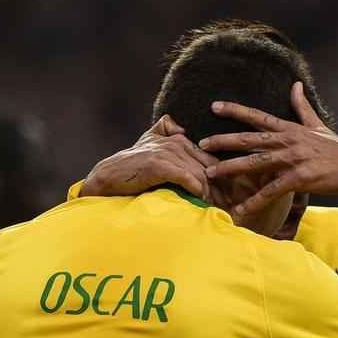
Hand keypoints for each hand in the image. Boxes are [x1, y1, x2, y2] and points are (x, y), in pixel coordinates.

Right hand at [80, 115, 215, 201]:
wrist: (110, 176)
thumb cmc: (133, 165)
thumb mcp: (150, 142)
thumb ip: (165, 130)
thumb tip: (182, 129)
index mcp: (178, 139)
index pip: (208, 158)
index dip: (219, 176)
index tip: (226, 194)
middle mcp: (175, 142)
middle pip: (207, 166)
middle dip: (218, 187)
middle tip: (227, 204)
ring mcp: (166, 152)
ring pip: (199, 173)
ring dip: (209, 193)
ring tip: (215, 207)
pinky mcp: (159, 165)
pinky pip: (186, 178)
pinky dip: (196, 190)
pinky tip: (200, 200)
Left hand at [203, 82, 337, 217]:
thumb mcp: (318, 124)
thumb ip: (302, 106)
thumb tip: (294, 84)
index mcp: (290, 129)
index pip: (257, 116)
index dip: (235, 110)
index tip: (214, 106)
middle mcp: (288, 141)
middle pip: (249, 139)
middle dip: (223, 140)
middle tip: (201, 143)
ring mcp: (293, 159)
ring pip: (255, 163)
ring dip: (231, 168)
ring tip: (210, 173)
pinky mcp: (300, 178)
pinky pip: (272, 191)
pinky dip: (255, 201)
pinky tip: (241, 209)